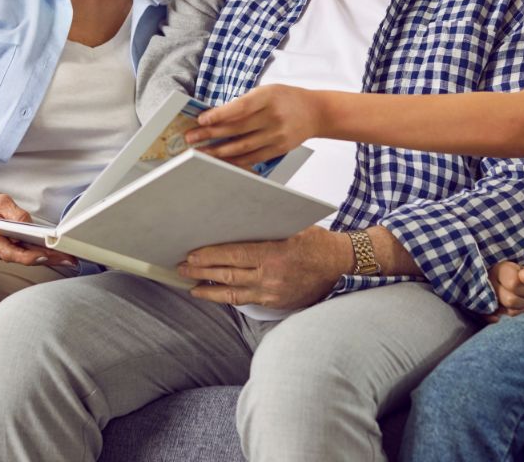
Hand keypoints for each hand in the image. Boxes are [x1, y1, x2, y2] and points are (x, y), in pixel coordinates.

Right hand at [0, 191, 75, 266]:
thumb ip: (13, 211)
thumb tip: (28, 222)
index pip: (12, 253)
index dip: (30, 256)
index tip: (47, 255)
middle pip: (24, 258)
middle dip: (48, 259)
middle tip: (70, 259)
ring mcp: (1, 250)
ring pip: (26, 257)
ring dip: (47, 258)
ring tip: (68, 256)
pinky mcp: (6, 247)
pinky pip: (24, 253)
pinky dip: (40, 253)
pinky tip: (55, 252)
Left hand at [177, 226, 352, 309]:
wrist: (341, 266)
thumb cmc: (317, 241)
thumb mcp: (292, 225)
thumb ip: (266, 226)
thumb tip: (237, 220)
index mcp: (274, 253)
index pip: (233, 255)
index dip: (209, 256)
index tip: (192, 254)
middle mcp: (271, 276)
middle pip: (227, 275)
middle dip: (201, 271)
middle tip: (182, 267)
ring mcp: (273, 293)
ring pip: (233, 293)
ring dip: (209, 289)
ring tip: (192, 285)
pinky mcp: (276, 303)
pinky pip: (246, 301)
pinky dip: (228, 297)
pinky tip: (215, 294)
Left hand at [185, 85, 319, 166]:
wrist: (316, 112)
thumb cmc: (286, 98)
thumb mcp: (268, 91)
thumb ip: (246, 102)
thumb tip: (216, 116)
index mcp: (268, 96)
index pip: (240, 107)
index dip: (219, 114)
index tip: (201, 119)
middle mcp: (273, 116)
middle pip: (237, 128)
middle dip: (211, 134)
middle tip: (191, 137)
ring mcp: (277, 135)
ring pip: (243, 146)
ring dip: (218, 150)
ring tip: (200, 151)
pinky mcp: (279, 149)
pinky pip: (253, 157)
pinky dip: (235, 160)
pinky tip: (221, 160)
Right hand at [486, 261, 523, 323]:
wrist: (521, 286)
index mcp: (499, 270)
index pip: (514, 284)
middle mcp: (489, 284)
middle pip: (510, 300)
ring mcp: (487, 299)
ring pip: (509, 312)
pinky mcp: (489, 313)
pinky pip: (503, 320)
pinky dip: (515, 317)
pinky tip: (518, 310)